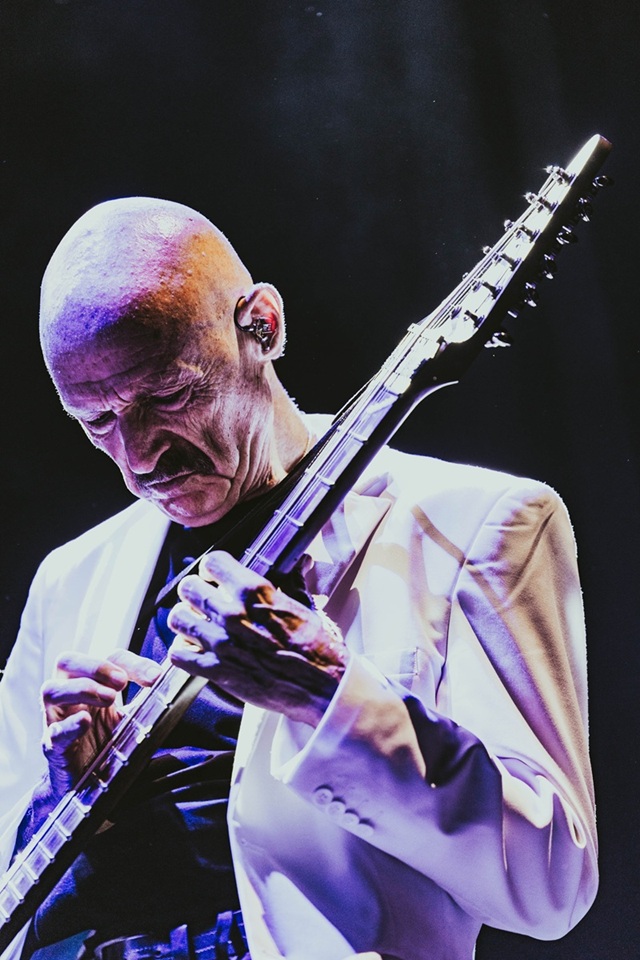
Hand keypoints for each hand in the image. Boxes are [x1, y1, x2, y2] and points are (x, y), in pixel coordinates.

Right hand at [41, 649, 160, 798]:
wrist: (86, 787)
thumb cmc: (106, 745)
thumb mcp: (130, 719)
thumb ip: (148, 703)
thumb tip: (179, 689)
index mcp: (92, 684)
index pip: (109, 658)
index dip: (133, 663)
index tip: (156, 677)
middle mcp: (70, 696)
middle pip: (67, 661)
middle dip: (95, 665)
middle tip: (121, 682)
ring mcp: (57, 720)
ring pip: (51, 689)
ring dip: (82, 689)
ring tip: (109, 699)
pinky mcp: (53, 747)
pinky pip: (53, 731)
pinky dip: (69, 725)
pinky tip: (86, 723)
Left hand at [167, 551, 347, 726]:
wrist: (321, 686)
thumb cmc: (315, 648)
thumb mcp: (305, 606)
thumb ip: (294, 581)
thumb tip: (302, 562)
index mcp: (254, 591)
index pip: (213, 562)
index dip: (212, 570)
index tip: (215, 578)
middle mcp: (232, 612)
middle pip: (188, 587)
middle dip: (195, 593)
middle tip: (203, 602)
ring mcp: (221, 642)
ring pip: (177, 618)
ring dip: (186, 622)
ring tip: (196, 627)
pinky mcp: (216, 670)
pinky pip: (177, 654)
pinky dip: (183, 653)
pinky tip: (196, 652)